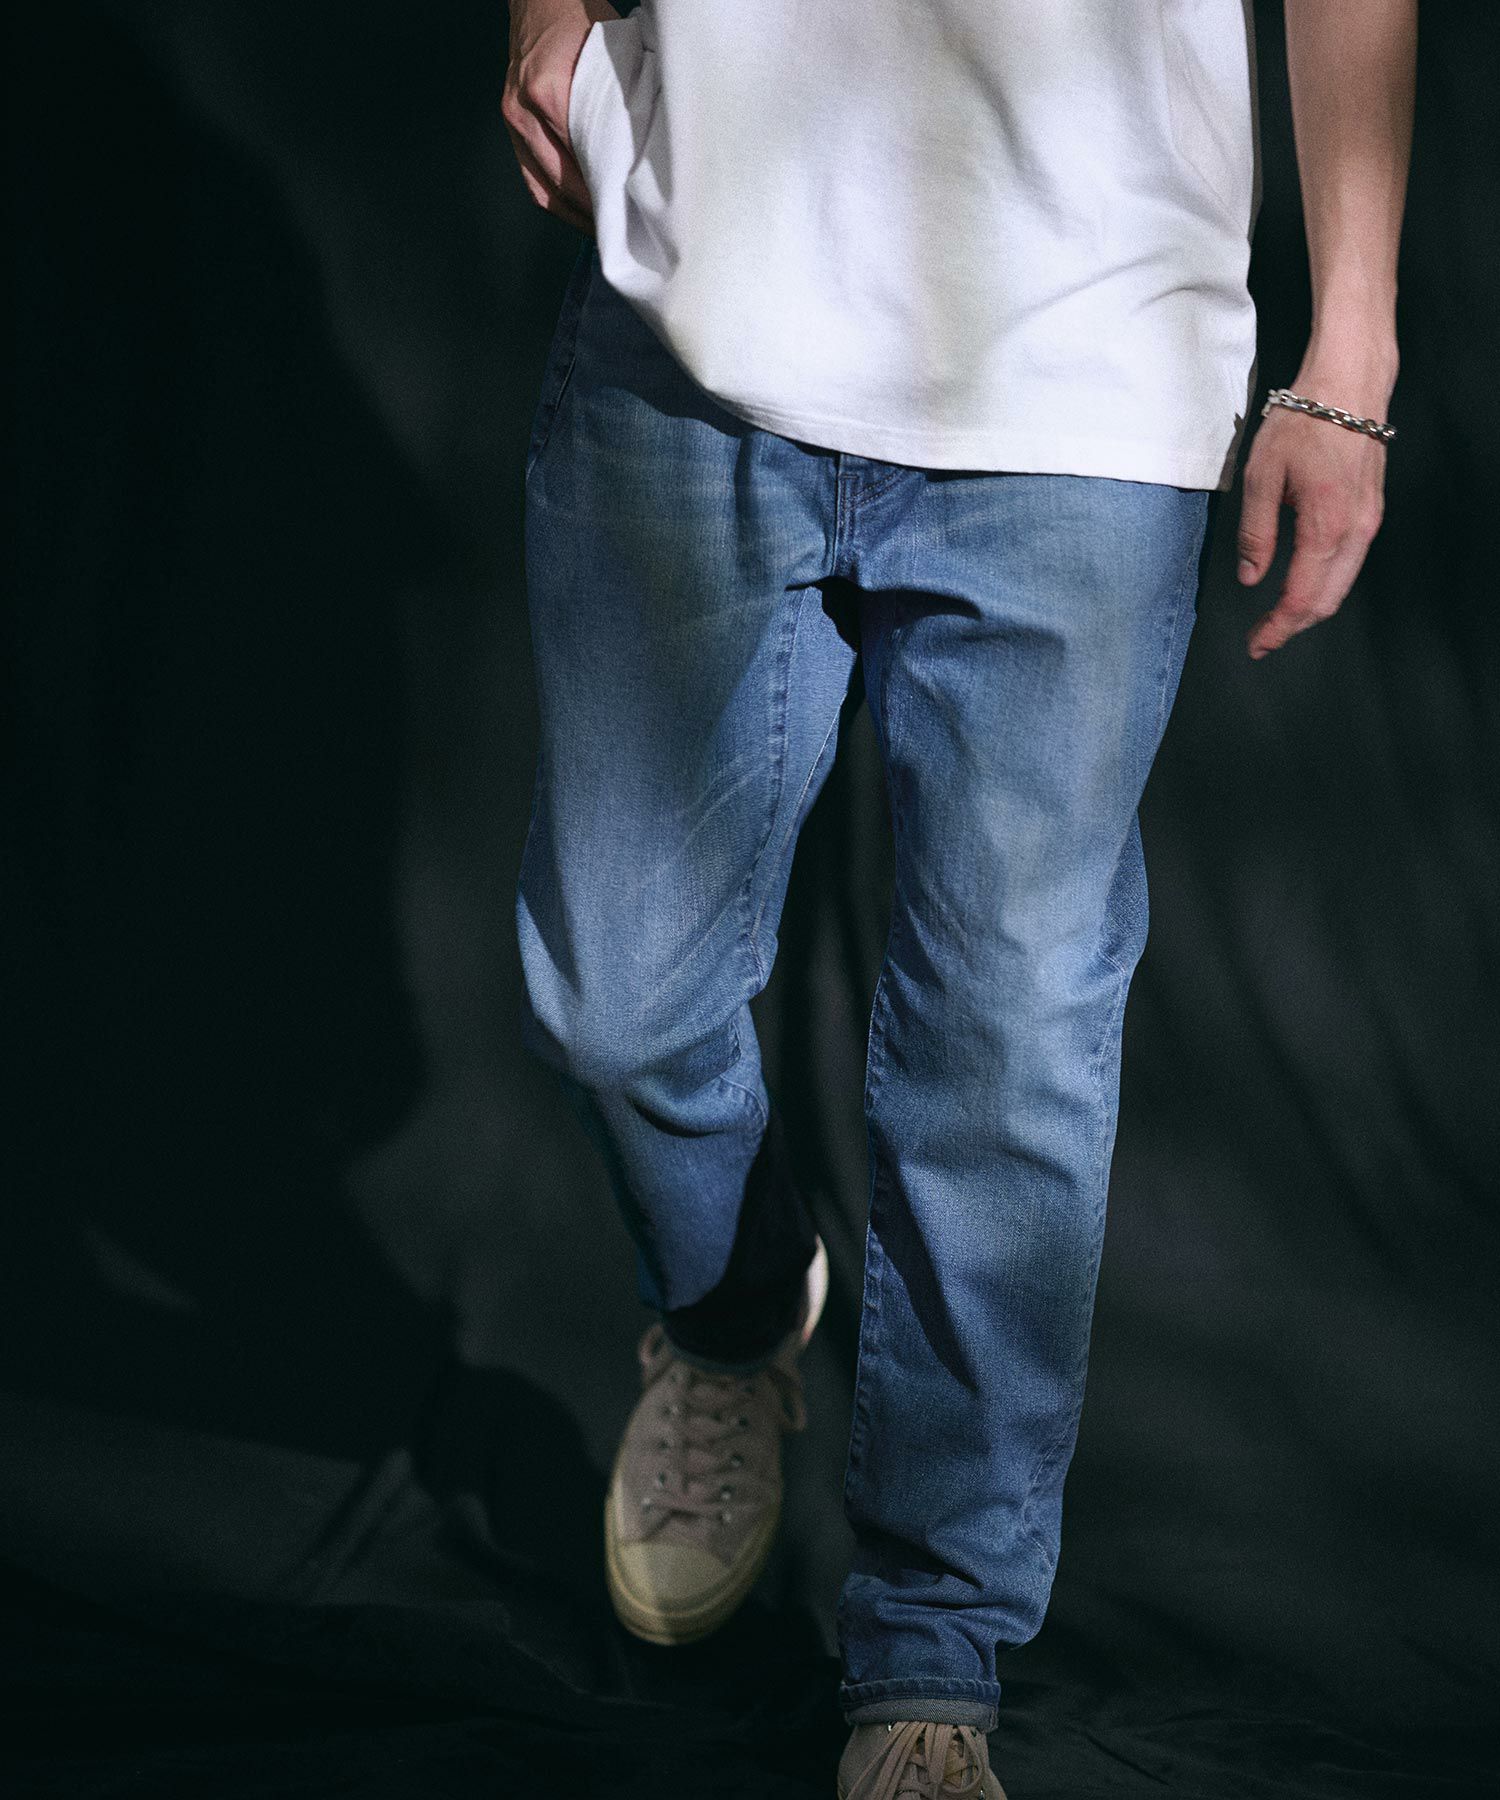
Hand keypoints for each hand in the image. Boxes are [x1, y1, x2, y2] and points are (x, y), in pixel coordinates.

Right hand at [503, 0, 620, 234]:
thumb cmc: (580, 21)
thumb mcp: (614, 57)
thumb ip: (624, 105)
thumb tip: (648, 156)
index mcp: (549, 91)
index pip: (585, 162)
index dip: (610, 194)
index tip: (634, 216)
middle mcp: (524, 111)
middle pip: (564, 183)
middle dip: (595, 213)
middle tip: (625, 233)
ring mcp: (514, 120)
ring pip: (544, 189)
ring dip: (575, 214)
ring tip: (605, 231)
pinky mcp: (512, 126)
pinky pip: (532, 179)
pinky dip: (557, 201)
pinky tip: (581, 213)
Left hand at [1235, 367, 1392, 659]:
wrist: (1350, 384)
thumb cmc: (1305, 422)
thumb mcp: (1261, 477)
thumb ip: (1256, 533)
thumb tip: (1251, 576)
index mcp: (1326, 527)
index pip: (1300, 598)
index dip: (1276, 628)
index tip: (1255, 644)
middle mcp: (1355, 531)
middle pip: (1326, 601)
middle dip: (1292, 627)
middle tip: (1261, 641)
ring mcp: (1368, 522)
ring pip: (1341, 585)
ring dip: (1309, 609)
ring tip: (1276, 621)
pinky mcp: (1370, 511)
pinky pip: (1349, 563)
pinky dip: (1325, 585)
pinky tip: (1302, 587)